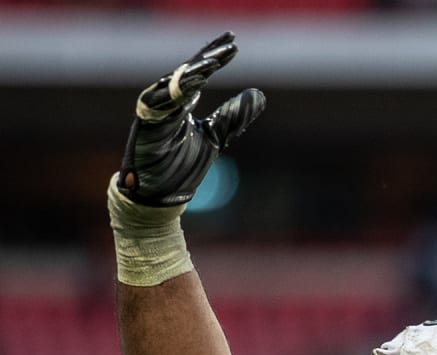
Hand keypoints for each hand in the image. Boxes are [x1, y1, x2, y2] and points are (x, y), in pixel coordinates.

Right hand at [117, 32, 265, 206]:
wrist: (160, 195)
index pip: (200, 72)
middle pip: (187, 71)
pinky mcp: (145, 126)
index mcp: (182, 103)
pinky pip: (156, 104)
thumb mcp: (215, 137)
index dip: (216, 57)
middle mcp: (167, 103)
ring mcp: (154, 113)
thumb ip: (233, 117)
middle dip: (207, 57)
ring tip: (214, 62)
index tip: (234, 44)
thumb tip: (259, 95)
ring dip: (192, 72)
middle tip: (228, 45)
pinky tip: (193, 84)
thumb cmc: (181, 166)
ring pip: (172, 84)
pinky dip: (173, 93)